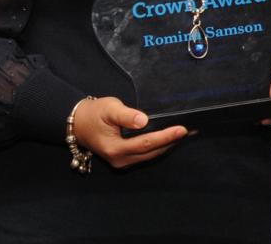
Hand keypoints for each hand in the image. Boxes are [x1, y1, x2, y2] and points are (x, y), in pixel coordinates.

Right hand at [71, 96, 186, 168]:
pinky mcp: (124, 159)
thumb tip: (143, 121)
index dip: (165, 137)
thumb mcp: (108, 108)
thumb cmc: (93, 113)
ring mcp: (121, 162)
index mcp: (114, 148)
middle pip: (151, 152)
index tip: (182, 129)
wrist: (77, 123)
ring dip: (167, 145)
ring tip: (186, 135)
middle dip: (171, 142)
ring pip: (150, 156)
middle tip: (192, 131)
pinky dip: (159, 147)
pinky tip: (170, 139)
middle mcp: (119, 159)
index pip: (146, 144)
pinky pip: (145, 155)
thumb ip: (125, 115)